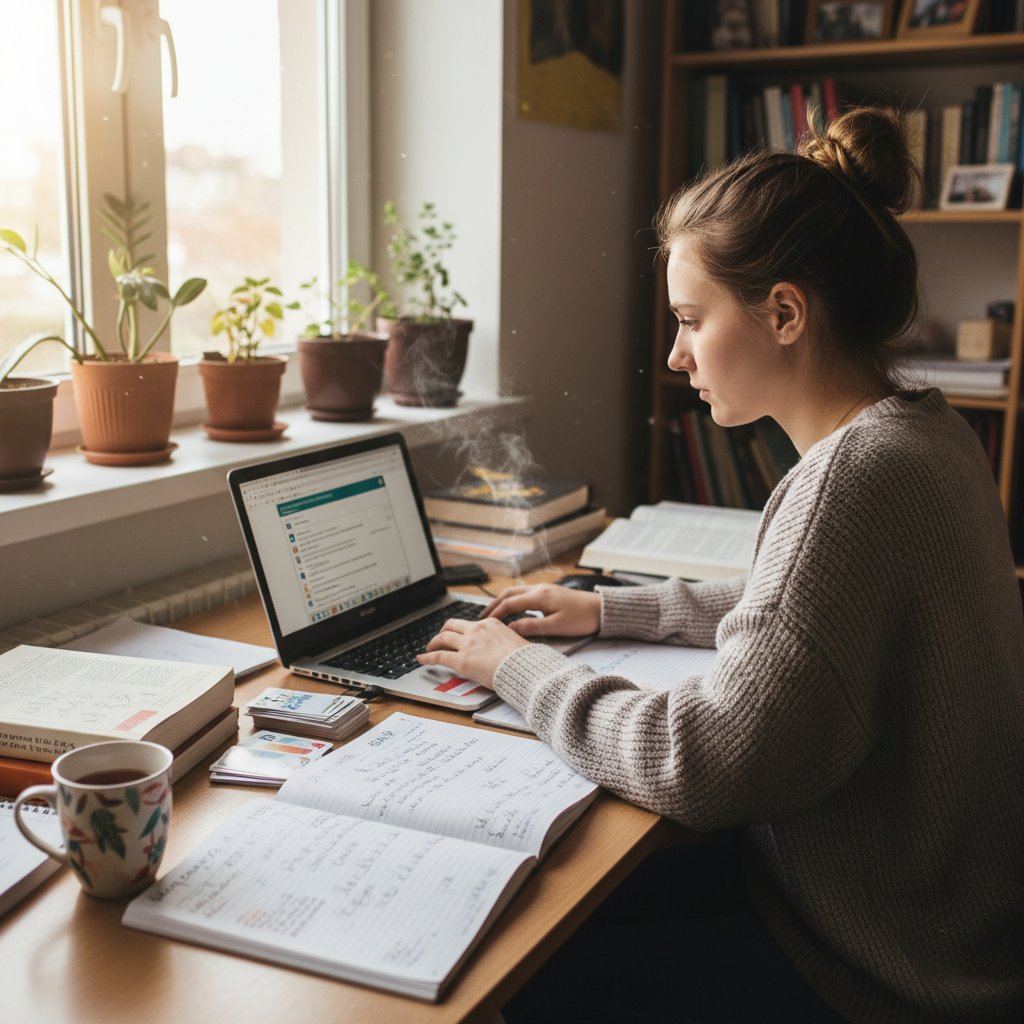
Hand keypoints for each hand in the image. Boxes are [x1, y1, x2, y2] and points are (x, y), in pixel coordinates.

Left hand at [418, 617, 528, 687]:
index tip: (458, 634)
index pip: (470, 623)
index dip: (461, 630)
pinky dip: (427, 657)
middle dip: (443, 631)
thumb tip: (503, 648)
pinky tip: (422, 659)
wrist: (525, 668)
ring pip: (442, 638)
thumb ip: (503, 641)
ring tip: (429, 648)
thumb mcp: (515, 641)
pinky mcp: (462, 660)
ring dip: (433, 642)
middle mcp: (476, 630)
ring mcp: (468, 644)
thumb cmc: (525, 660)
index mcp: (490, 623)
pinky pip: (439, 656)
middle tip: (440, 638)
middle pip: (452, 625)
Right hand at [483, 583, 600, 637]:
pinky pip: (525, 594)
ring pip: (516, 592)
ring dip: (503, 601)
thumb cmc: (582, 618)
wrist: (601, 609)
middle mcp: (539, 589)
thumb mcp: (555, 627)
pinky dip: (513, 600)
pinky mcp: (550, 592)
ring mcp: (544, 589)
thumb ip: (531, 627)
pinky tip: (513, 610)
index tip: (484, 624)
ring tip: (493, 614)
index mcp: (539, 596)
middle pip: (509, 594)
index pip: (509, 604)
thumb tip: (510, 629)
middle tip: (482, 618)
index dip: (495, 614)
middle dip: (494, 605)